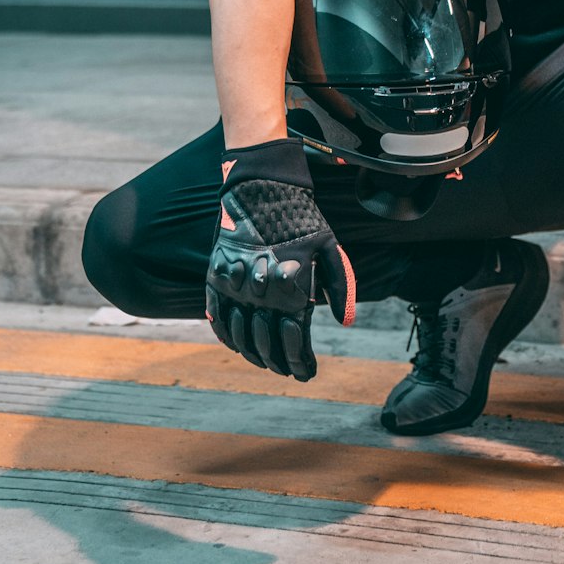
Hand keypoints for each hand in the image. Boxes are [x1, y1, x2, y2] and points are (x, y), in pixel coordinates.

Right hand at [206, 136, 354, 380]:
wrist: (264, 190)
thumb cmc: (301, 220)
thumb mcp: (328, 248)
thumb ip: (339, 286)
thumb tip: (347, 322)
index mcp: (290, 289)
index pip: (294, 340)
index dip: (300, 362)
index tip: (306, 373)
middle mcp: (261, 292)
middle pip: (266, 343)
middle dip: (278, 363)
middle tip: (286, 370)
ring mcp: (236, 285)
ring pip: (240, 334)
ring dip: (252, 353)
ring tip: (263, 361)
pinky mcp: (217, 275)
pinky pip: (217, 316)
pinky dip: (225, 334)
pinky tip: (235, 344)